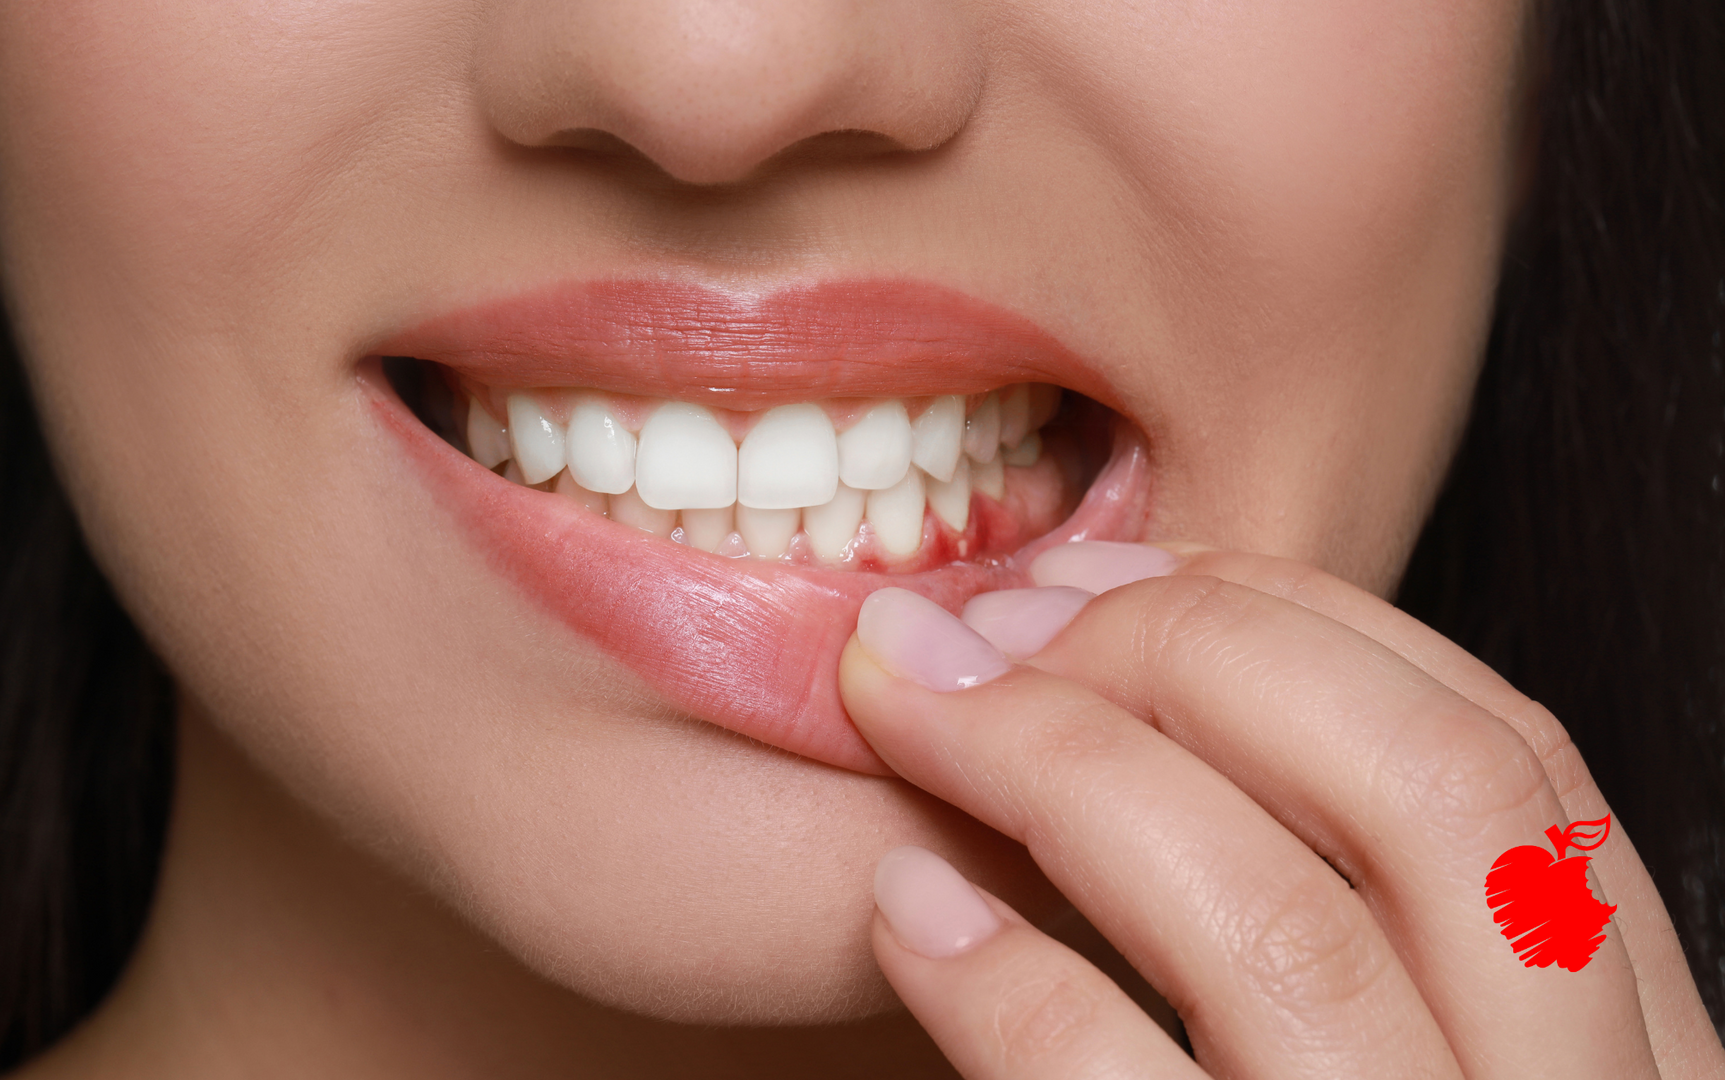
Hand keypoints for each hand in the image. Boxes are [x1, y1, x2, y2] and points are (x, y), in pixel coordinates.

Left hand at [839, 541, 1724, 1078]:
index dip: (1300, 627)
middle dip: (1186, 654)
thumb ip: (1333, 921)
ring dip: (1065, 771)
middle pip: (1432, 793)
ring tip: (910, 712)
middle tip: (986, 628)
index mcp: (1633, 1065)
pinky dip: (1012, 986)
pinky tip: (910, 910)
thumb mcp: (1412, 1067)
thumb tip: (1120, 688)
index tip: (1116, 580)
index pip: (1510, 763)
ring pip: (1288, 933)